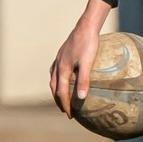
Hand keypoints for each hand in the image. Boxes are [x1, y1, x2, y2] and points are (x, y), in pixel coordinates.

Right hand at [49, 0, 111, 116]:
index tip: (70, 115)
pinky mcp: (62, 54)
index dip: (65, 105)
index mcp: (62, 70)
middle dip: (59, 100)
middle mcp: (57, 65)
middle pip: (54, 88)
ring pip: (53, 79)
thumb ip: (84, 80)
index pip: (61, 92)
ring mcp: (58, 59)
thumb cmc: (88, 44)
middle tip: (66, 111)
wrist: (86, 26)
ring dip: (57, 91)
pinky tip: (64, 79)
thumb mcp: (87, 63)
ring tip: (62, 99)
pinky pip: (56, 71)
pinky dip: (58, 80)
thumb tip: (81, 97)